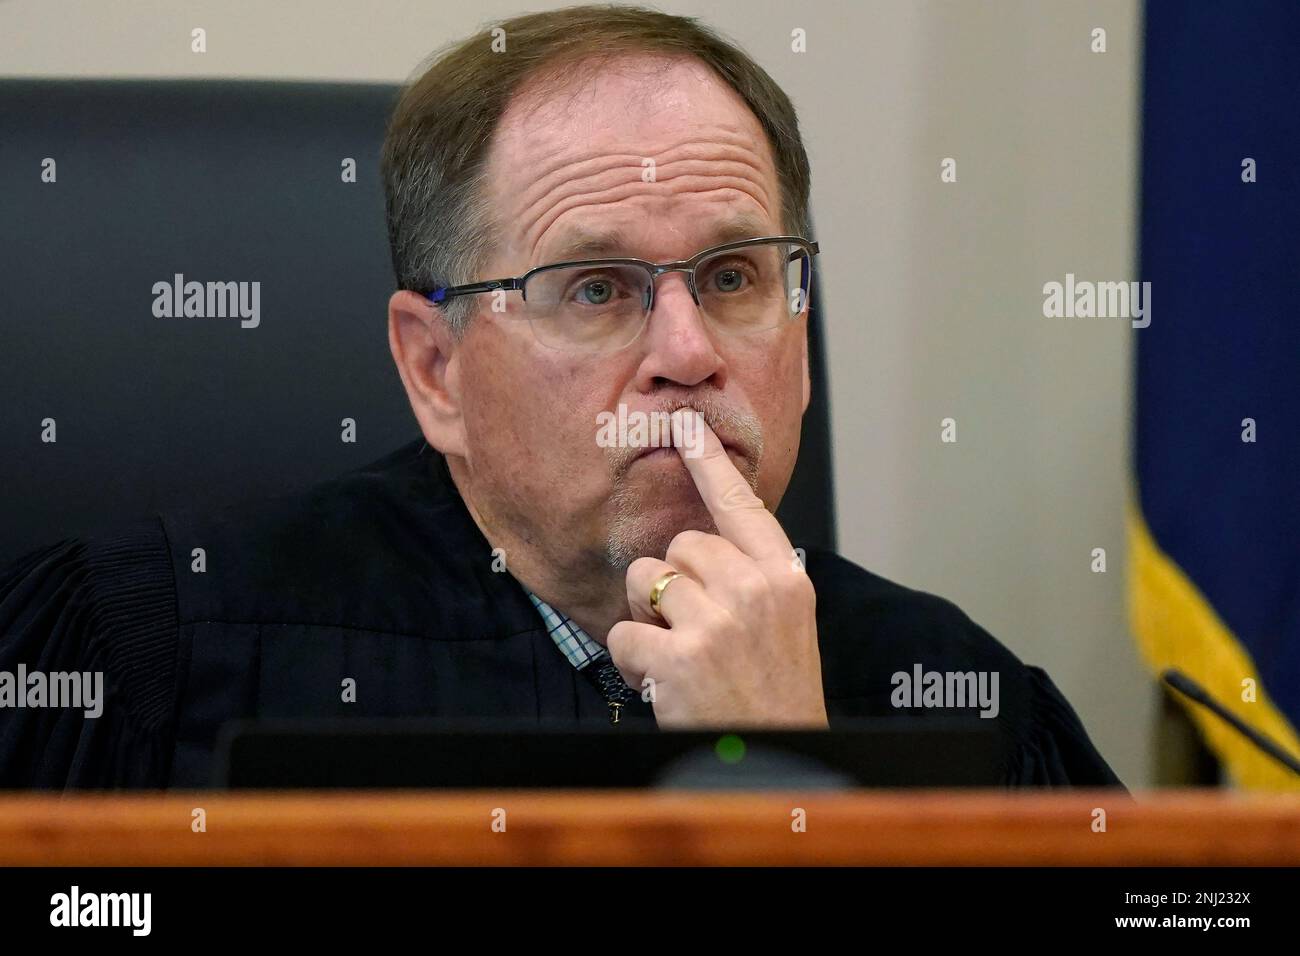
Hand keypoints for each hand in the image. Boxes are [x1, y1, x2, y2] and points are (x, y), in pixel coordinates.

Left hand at [606, 410, 828, 728]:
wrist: (780, 758)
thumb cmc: (777, 693)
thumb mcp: (787, 624)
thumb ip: (754, 578)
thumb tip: (699, 545)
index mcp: (786, 579)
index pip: (742, 507)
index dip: (711, 465)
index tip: (687, 426)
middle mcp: (756, 591)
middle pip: (681, 547)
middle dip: (674, 584)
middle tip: (696, 631)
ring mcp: (719, 623)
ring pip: (646, 580)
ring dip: (650, 618)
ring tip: (681, 657)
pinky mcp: (680, 658)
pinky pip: (625, 633)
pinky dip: (633, 661)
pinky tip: (663, 683)